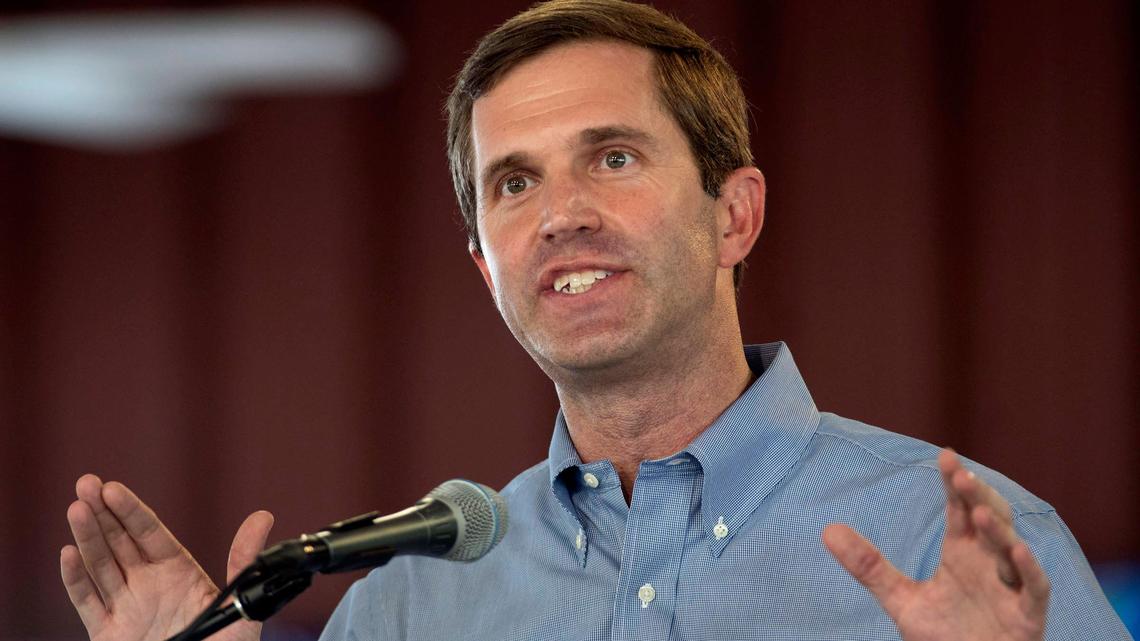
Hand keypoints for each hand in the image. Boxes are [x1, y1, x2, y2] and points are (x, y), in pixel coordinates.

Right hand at [61, 474, 273, 640]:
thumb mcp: (240, 600)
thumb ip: (243, 559)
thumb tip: (263, 517)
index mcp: (179, 572)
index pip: (150, 533)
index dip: (132, 510)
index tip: (113, 488)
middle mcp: (149, 584)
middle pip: (120, 542)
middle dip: (102, 512)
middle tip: (87, 483)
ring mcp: (127, 607)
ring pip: (101, 565)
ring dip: (86, 537)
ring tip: (76, 508)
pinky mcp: (108, 633)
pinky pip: (87, 603)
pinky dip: (75, 580)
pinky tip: (68, 554)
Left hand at [822, 449, 1048, 640]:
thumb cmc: (946, 636)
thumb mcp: (901, 600)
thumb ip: (869, 566)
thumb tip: (827, 530)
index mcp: (963, 553)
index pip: (960, 510)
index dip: (956, 484)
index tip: (946, 456)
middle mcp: (990, 564)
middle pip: (990, 520)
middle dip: (979, 496)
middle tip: (961, 474)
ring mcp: (1011, 589)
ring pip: (1011, 550)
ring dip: (998, 530)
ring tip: (977, 511)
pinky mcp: (1027, 617)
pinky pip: (1034, 589)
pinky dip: (1029, 569)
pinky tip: (1017, 550)